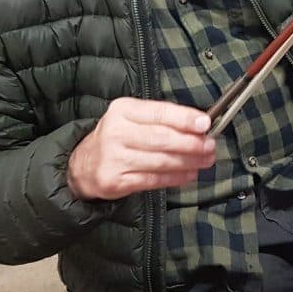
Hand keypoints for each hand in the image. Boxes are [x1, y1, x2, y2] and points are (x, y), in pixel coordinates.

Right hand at [67, 97, 216, 200]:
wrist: (82, 165)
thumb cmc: (117, 137)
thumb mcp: (132, 118)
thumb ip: (162, 119)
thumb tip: (200, 125)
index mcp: (123, 110)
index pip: (159, 112)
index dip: (185, 118)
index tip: (205, 124)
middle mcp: (116, 132)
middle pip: (161, 138)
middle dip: (191, 143)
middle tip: (210, 146)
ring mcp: (114, 158)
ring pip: (160, 161)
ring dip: (188, 162)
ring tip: (205, 160)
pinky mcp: (115, 181)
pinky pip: (153, 179)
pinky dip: (175, 178)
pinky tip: (188, 174)